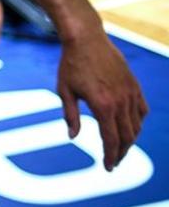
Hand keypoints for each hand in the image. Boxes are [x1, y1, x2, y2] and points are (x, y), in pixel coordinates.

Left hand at [57, 31, 147, 170]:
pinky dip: (138, 122)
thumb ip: (70, 115)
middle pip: (127, 137)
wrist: (86, 39)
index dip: (111, 156)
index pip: (111, 140)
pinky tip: (130, 128)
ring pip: (137, 125)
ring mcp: (130, 93)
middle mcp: (120, 101)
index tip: (109, 168)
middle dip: (121, 153)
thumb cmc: (71, 64)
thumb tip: (73, 137)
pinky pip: (142, 110)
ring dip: (130, 140)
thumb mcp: (64, 91)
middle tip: (114, 162)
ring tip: (120, 148)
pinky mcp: (134, 85)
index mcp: (102, 106)